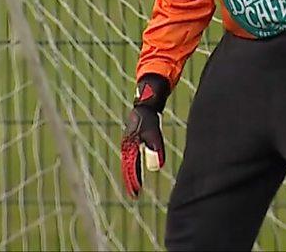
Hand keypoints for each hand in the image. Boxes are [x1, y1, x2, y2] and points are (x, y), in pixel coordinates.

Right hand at [121, 74, 168, 198]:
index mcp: (130, 140)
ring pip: (132, 157)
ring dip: (133, 171)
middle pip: (129, 162)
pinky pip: (136, 151)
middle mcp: (130, 139)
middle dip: (131, 177)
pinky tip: (141, 167)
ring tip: (135, 185)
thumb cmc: (149, 109)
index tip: (135, 191)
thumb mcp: (151, 127)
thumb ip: (154, 144)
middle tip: (134, 193)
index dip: (133, 178)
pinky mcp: (140, 133)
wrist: (148, 92)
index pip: (130, 163)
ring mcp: (134, 135)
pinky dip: (137, 162)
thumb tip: (157, 165)